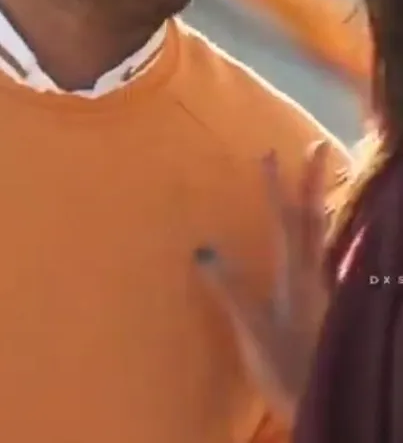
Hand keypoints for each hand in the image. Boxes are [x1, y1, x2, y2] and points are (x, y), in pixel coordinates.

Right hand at [195, 141, 328, 422]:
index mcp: (295, 274)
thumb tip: (204, 249)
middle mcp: (313, 271)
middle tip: (318, 145)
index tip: (268, 153)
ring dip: (320, 198)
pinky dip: (319, 226)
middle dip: (314, 178)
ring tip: (323, 176)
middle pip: (315, 215)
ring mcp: (320, 283)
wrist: (319, 397)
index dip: (276, 185)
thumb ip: (230, 289)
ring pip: (323, 230)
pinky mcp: (321, 296)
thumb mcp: (251, 328)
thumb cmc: (283, 365)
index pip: (286, 220)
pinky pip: (321, 248)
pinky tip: (315, 231)